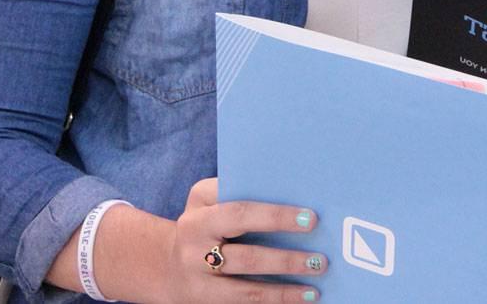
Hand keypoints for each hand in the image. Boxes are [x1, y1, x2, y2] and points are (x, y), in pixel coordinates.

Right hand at [159, 179, 325, 303]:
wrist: (167, 262)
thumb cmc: (208, 222)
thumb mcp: (213, 200)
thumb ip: (244, 194)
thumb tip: (298, 198)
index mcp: (201, 205)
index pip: (240, 209)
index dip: (276, 216)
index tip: (310, 218)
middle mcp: (194, 238)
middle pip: (244, 255)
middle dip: (284, 259)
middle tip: (319, 258)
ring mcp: (196, 274)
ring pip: (245, 288)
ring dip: (283, 289)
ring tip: (313, 285)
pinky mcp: (203, 299)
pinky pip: (242, 302)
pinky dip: (273, 300)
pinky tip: (300, 297)